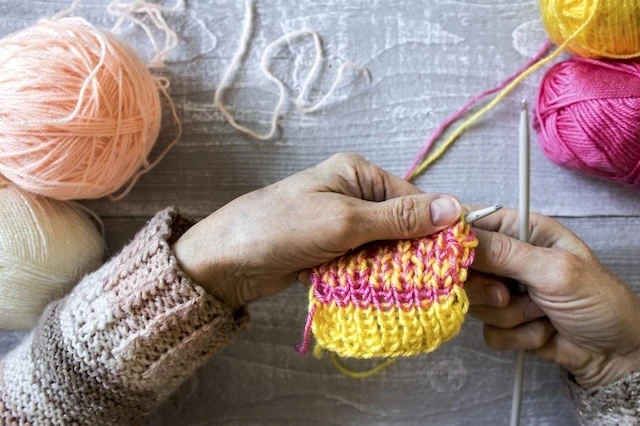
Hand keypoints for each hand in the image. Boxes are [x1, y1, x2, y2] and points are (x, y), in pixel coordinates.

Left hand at [172, 153, 461, 310]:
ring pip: (385, 247)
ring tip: (409, 291)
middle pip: (400, 225)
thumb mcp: (345, 221)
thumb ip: (398, 218)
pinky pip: (366, 262)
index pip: (412, 198)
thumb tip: (454, 207)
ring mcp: (342, 224)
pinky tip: (384, 293)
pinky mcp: (333, 249)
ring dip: (393, 268)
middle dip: (413, 252)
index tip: (455, 257)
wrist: (228, 260)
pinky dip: (374, 277)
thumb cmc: (283, 228)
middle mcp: (354, 195)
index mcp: (358, 174)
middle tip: (432, 281)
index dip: (434, 227)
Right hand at [465, 208, 639, 388]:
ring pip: (475, 302)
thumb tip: (458, 238)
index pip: (472, 223)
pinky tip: (541, 331)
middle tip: (509, 294)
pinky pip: (487, 329)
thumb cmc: (599, 302)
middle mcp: (509, 258)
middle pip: (464, 267)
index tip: (451, 257)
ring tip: (541, 313)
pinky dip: (515, 335)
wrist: (616, 355)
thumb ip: (506, 253)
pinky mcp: (504, 321)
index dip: (455, 238)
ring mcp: (504, 291)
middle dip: (487, 288)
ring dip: (509, 315)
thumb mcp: (555, 271)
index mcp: (522, 231)